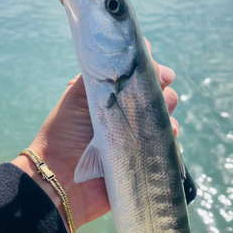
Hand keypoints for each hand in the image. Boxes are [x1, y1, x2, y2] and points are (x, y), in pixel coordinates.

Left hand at [12, 39, 178, 230]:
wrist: (62, 179)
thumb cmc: (64, 133)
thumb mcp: (77, 94)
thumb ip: (100, 72)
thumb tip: (130, 53)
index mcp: (109, 94)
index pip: (136, 72)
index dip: (149, 66)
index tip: (154, 67)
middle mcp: (124, 111)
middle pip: (155, 89)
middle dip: (162, 84)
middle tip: (161, 85)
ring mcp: (135, 133)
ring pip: (164, 112)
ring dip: (167, 107)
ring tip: (161, 111)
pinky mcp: (144, 155)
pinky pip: (167, 140)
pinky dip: (171, 133)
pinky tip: (167, 131)